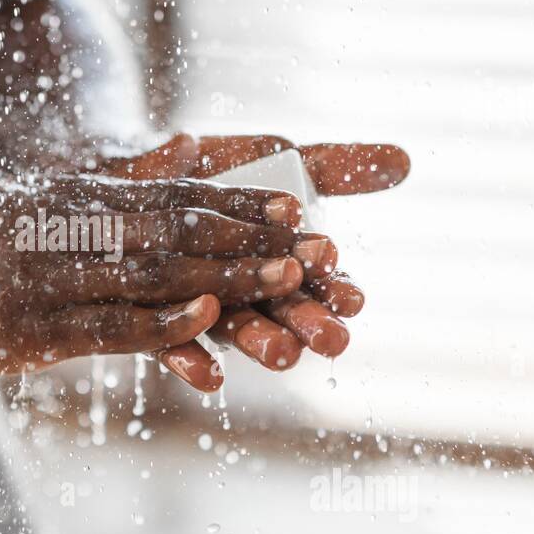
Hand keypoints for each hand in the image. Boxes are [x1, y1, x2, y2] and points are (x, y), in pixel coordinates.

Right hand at [0, 174, 312, 375]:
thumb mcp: (44, 204)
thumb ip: (114, 189)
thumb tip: (180, 154)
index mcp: (82, 198)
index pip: (178, 196)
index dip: (242, 206)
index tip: (303, 210)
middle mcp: (75, 226)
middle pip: (182, 229)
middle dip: (255, 242)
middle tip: (323, 249)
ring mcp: (53, 275)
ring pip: (154, 271)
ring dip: (226, 273)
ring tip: (288, 276)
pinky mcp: (28, 326)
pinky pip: (105, 322)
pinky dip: (158, 318)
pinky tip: (202, 316)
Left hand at [103, 134, 409, 391]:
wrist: (129, 163)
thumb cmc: (213, 167)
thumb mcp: (276, 156)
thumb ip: (334, 167)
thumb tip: (404, 160)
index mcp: (280, 256)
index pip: (316, 277)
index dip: (335, 289)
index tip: (354, 297)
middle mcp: (244, 288)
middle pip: (280, 308)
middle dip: (306, 324)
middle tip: (332, 339)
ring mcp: (199, 303)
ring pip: (232, 328)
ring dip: (258, 342)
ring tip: (280, 354)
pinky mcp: (152, 313)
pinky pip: (168, 342)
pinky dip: (190, 359)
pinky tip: (209, 378)